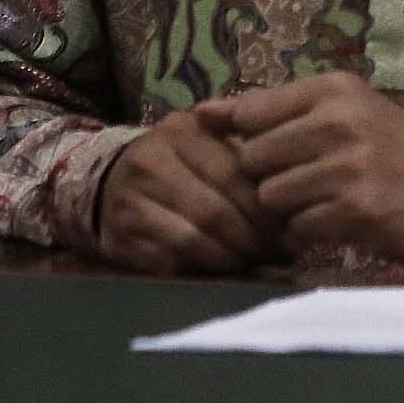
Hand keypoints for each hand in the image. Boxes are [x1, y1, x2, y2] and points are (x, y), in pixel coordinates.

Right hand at [96, 109, 276, 275]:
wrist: (108, 179)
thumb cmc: (178, 159)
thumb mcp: (207, 137)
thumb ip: (246, 145)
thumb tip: (296, 181)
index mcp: (183, 132)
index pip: (233, 173)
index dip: (265, 206)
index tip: (290, 226)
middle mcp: (151, 163)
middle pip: (215, 211)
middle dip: (253, 237)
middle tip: (278, 251)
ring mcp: (130, 202)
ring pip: (192, 239)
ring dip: (230, 258)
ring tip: (255, 261)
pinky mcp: (118, 238)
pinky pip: (167, 260)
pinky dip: (200, 269)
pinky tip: (222, 270)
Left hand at [195, 73, 403, 263]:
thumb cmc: (387, 147)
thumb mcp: (340, 112)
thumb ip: (270, 111)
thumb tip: (200, 113)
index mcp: (334, 89)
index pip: (251, 112)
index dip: (251, 140)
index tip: (275, 150)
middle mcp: (339, 121)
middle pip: (252, 158)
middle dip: (268, 176)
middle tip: (304, 179)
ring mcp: (346, 167)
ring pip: (268, 196)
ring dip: (288, 207)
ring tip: (321, 200)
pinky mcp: (352, 210)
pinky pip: (295, 227)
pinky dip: (308, 231)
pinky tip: (336, 220)